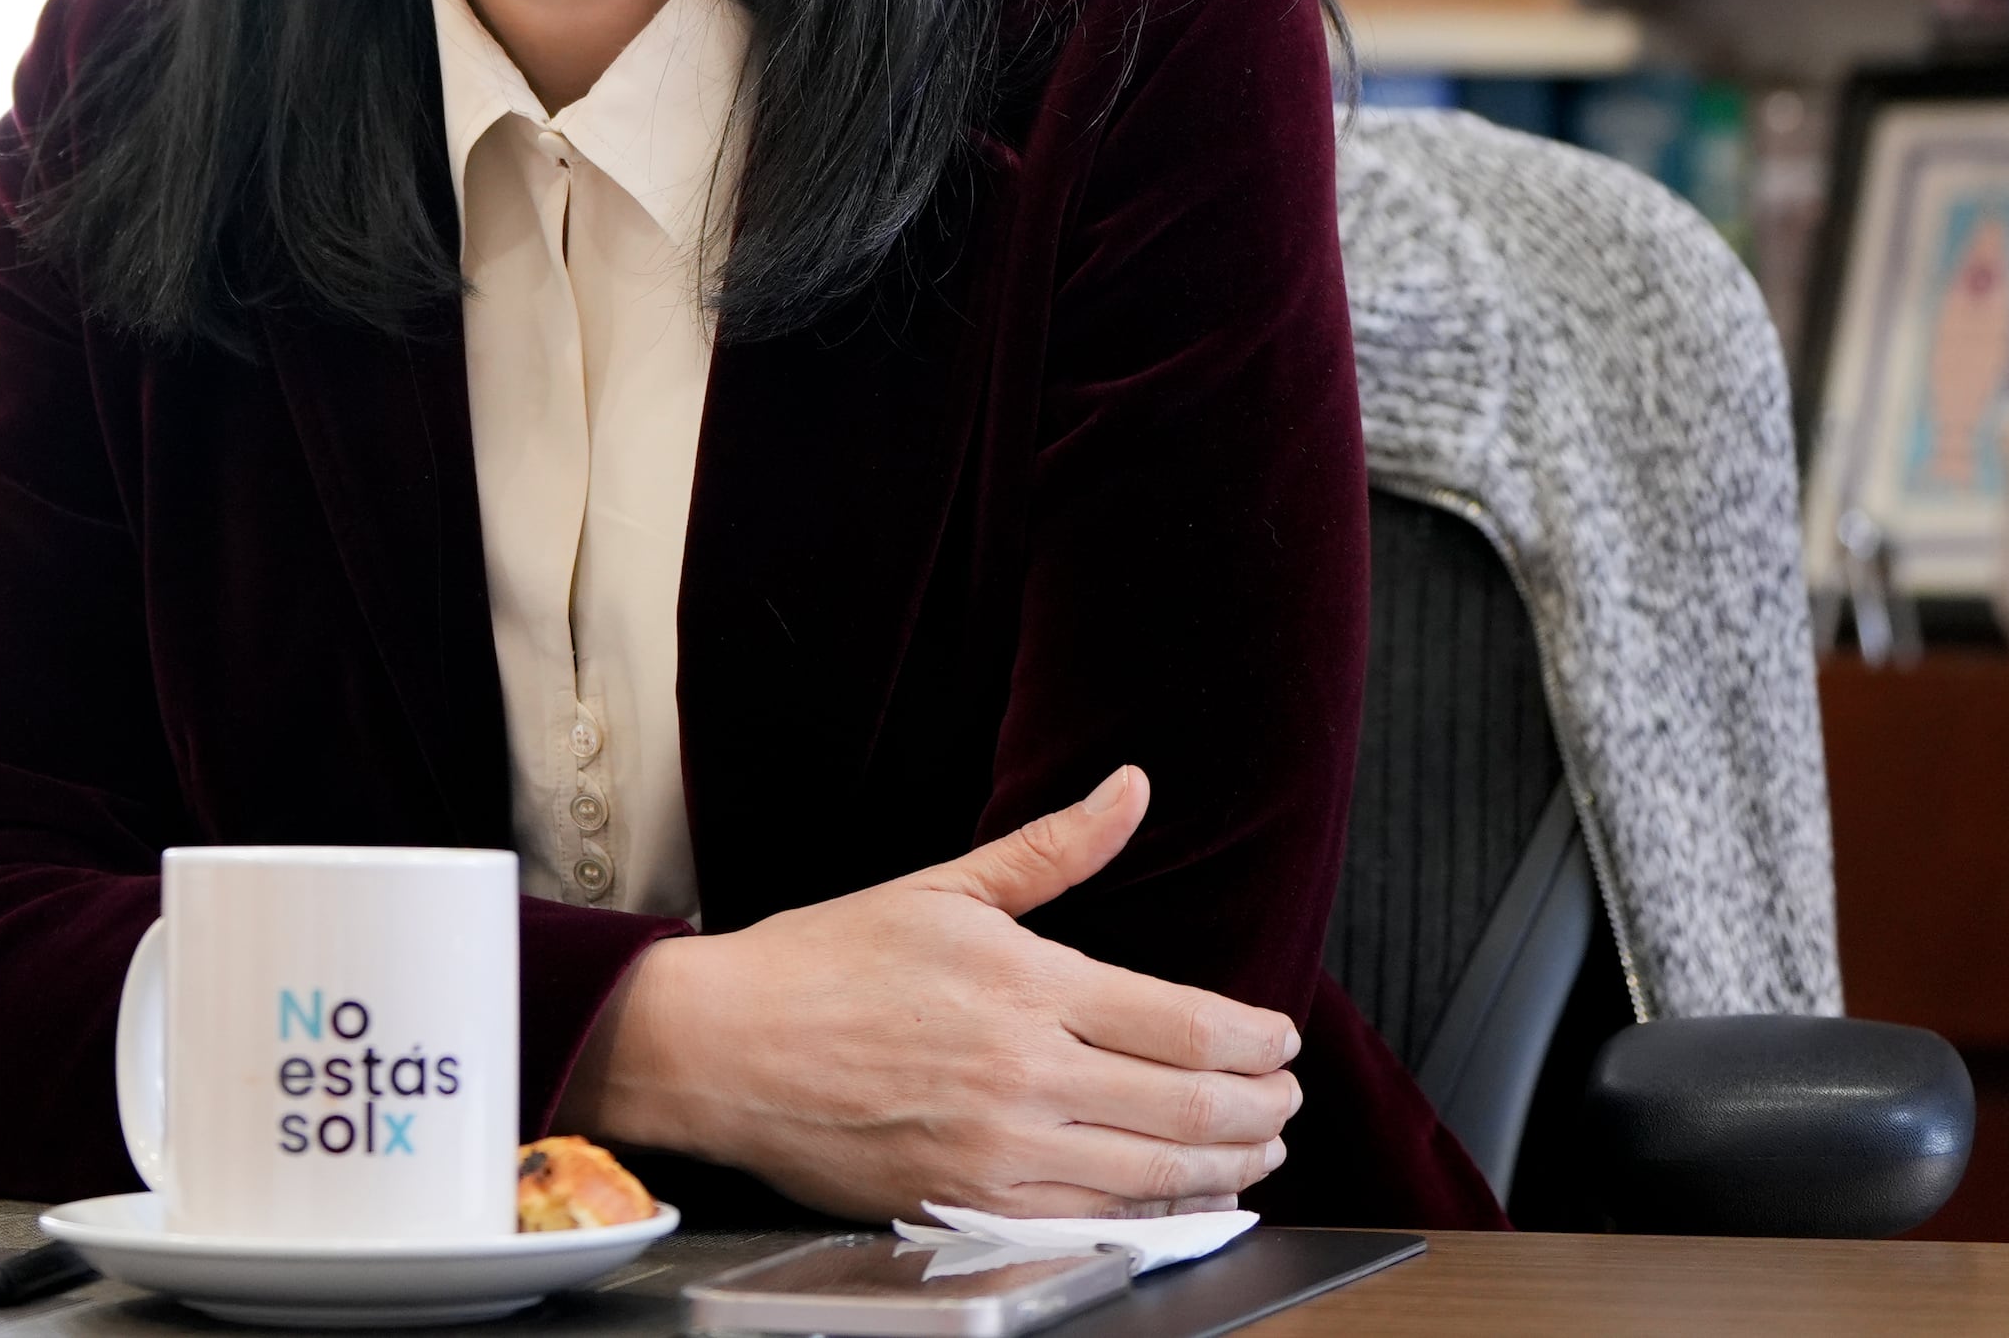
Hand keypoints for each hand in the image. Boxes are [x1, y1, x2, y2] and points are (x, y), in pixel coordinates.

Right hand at [557, 767, 1300, 1219]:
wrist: (721, 1049)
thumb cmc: (821, 964)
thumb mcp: (941, 889)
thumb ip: (1052, 850)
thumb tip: (1130, 788)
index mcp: (1026, 983)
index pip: (1186, 1023)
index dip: (1255, 1039)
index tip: (1280, 1038)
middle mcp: (1026, 1072)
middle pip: (1191, 1105)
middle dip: (1262, 1106)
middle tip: (1288, 1098)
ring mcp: (1000, 1149)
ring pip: (1157, 1173)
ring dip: (1229, 1165)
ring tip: (1259, 1149)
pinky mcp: (971, 1204)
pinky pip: (1098, 1221)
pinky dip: (1161, 1215)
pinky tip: (1186, 1199)